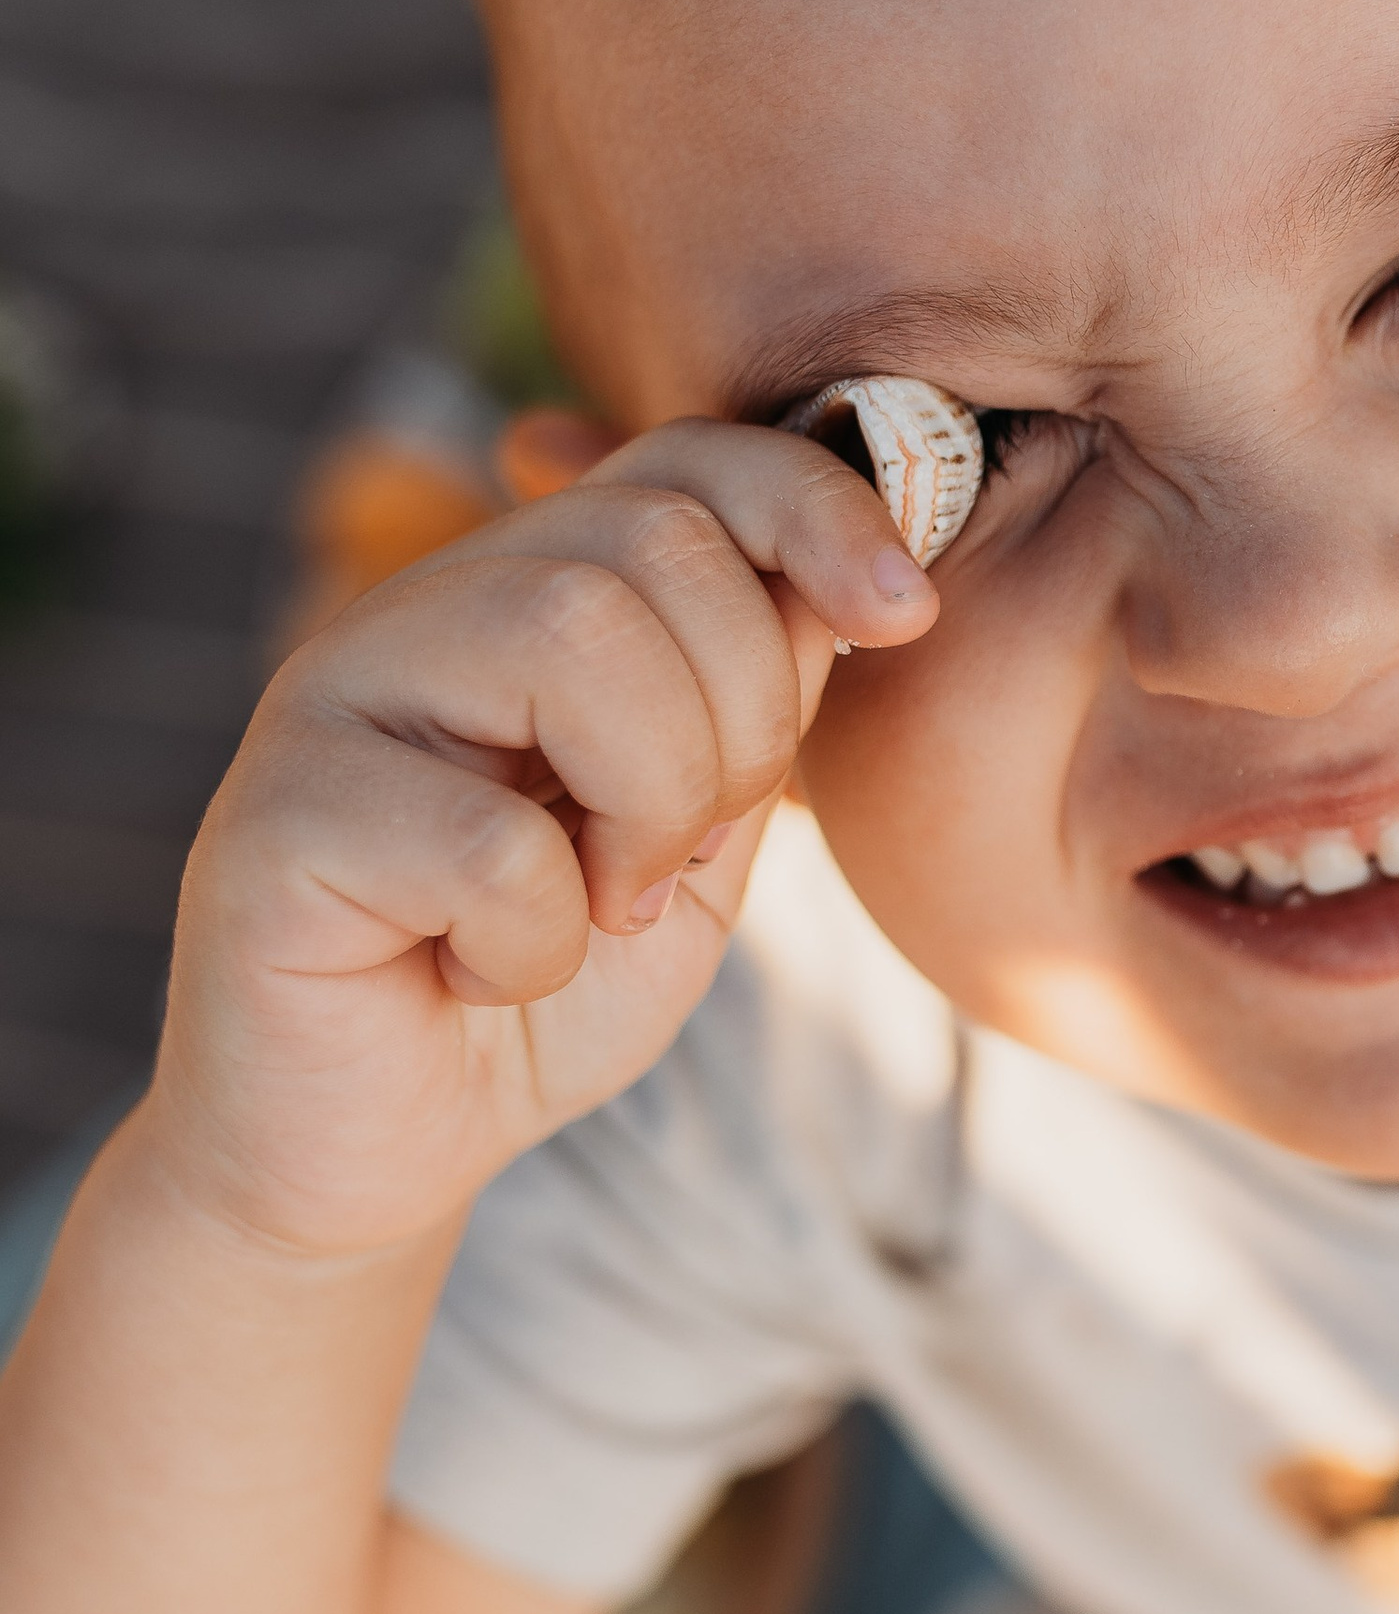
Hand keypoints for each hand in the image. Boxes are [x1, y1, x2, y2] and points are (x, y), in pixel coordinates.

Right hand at [148, 416, 933, 1258]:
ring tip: (605, 911)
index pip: (685, 461)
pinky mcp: (277, 817)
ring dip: (649, 807)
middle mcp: (422, 610)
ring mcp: (334, 697)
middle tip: (681, 860)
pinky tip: (482, 976)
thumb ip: (759, 712)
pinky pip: (482, 835)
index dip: (814, 506)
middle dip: (739, 719)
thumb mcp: (697, 842)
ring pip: (569, 638)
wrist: (378, 1152)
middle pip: (652, 543)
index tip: (905, 611)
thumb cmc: (540, 990)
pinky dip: (534, 941)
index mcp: (529, 593)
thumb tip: (849, 583)